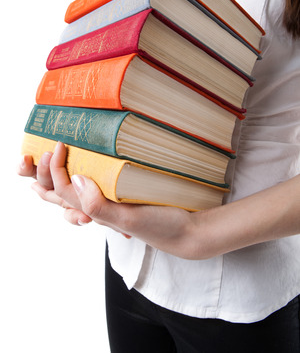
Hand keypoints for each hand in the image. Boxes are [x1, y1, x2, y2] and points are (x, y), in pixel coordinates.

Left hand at [18, 142, 299, 259]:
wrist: (187, 232)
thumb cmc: (162, 226)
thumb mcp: (130, 217)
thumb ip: (100, 205)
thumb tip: (76, 180)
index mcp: (97, 211)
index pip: (64, 190)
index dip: (55, 168)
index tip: (60, 144)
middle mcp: (99, 208)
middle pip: (61, 195)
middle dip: (43, 177)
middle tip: (40, 156)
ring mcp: (111, 202)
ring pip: (75, 192)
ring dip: (58, 179)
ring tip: (51, 163)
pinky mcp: (123, 196)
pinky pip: (96, 189)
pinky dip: (83, 179)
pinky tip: (88, 171)